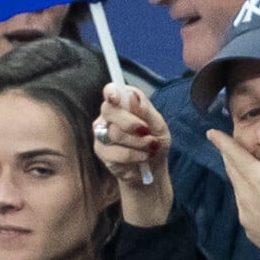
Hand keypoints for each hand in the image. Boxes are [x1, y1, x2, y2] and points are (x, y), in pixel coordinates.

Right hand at [93, 83, 172, 226]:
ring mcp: (102, 133)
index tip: (115, 97)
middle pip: (109, 110)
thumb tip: (133, 98)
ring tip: (150, 148)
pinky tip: (142, 157)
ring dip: (136, 142)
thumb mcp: (159, 126)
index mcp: (123, 104)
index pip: (111, 91)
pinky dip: (132, 155)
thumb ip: (146, 112)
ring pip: (113, 133)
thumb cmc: (155, 143)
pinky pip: (114, 152)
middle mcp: (109, 116)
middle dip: (130, 122)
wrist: (152, 169)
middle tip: (146, 131)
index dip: (111, 91)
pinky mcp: (100, 150)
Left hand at [208, 129, 259, 259]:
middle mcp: (246, 198)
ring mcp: (247, 219)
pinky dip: (251, 198)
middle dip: (231, 157)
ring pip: (240, 191)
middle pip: (234, 172)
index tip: (210, 133)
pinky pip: (247, 209)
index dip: (223, 142)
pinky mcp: (253, 234)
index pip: (235, 156)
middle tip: (230, 147)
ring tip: (253, 172)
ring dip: (243, 179)